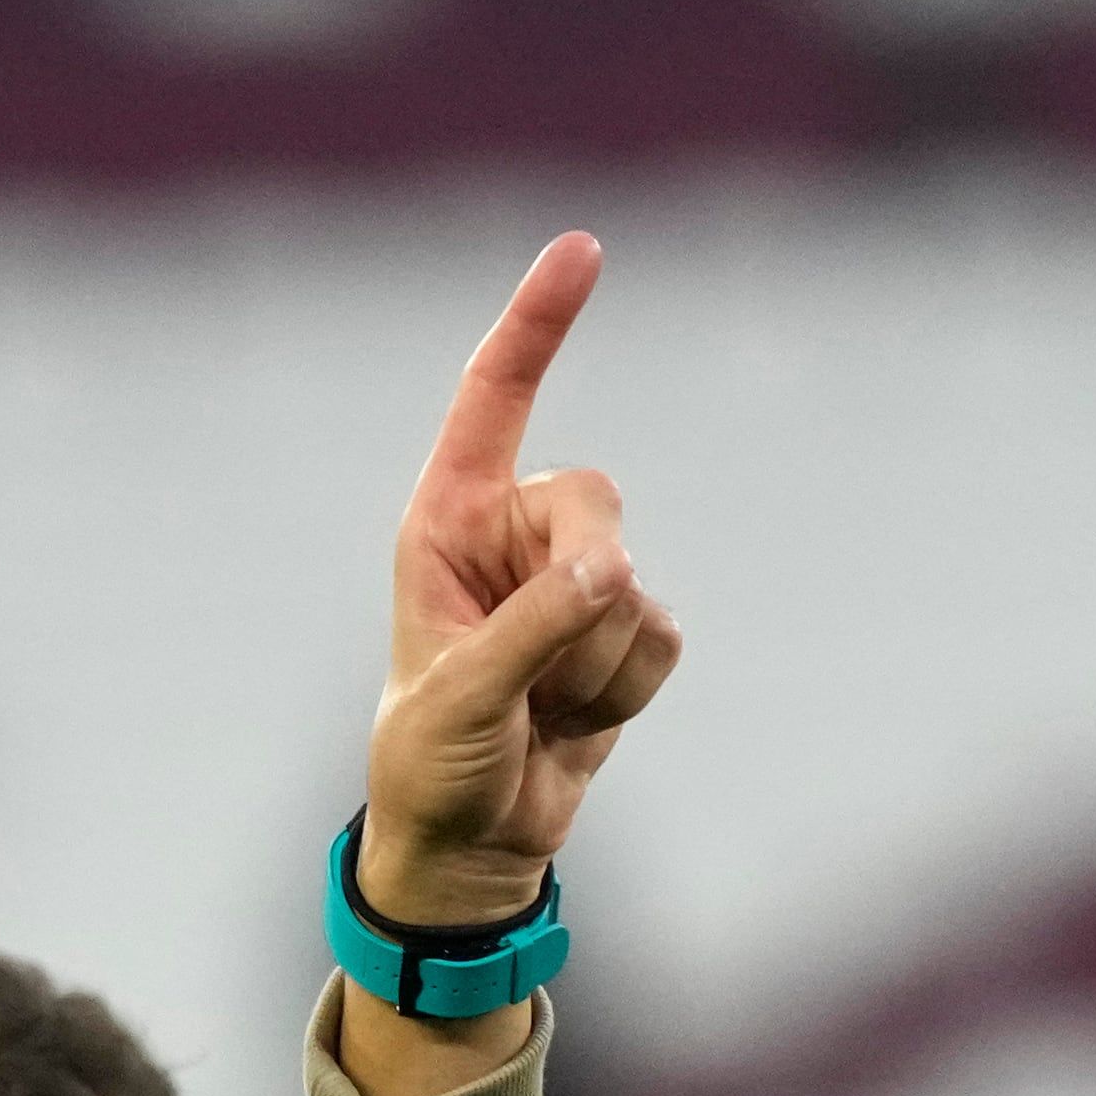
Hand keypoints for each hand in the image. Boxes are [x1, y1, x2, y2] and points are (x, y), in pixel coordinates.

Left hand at [359, 232, 681, 930]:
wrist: (471, 846)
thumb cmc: (433, 761)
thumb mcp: (465, 695)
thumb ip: (537, 624)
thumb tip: (616, 571)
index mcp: (446, 522)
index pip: (494, 400)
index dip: (537, 324)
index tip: (581, 249)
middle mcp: (511, 538)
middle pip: (595, 503)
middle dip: (582, 584)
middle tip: (535, 663)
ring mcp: (572, 586)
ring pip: (633, 585)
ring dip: (594, 661)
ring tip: (538, 708)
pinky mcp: (620, 636)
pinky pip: (661, 639)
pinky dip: (625, 690)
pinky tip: (577, 721)